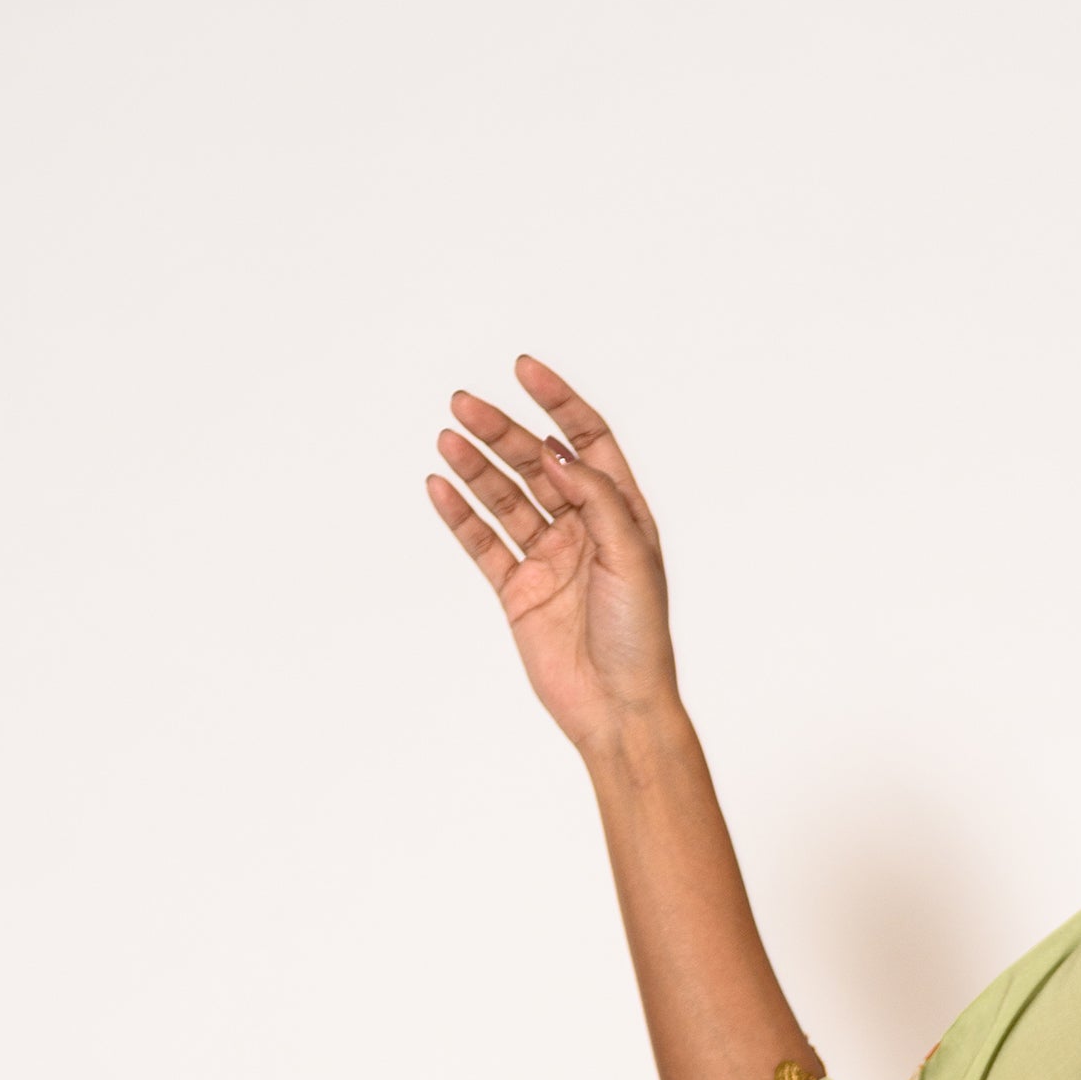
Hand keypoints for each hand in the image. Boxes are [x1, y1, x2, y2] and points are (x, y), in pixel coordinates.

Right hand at [424, 357, 681, 761]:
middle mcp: (583, 529)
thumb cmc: (641, 638)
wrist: (619, 709)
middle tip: (463, 405)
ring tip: (446, 438)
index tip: (524, 369)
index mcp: (622, 514)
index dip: (558, 402)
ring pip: (504, 498)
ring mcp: (548, 558)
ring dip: (476, 466)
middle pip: (535, 463)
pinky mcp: (519, 590)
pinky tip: (439, 486)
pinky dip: (460, 514)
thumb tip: (555, 450)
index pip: (586, 440)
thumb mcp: (631, 557)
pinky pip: (484, 542)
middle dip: (501, 431)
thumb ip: (596, 499)